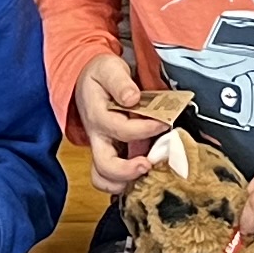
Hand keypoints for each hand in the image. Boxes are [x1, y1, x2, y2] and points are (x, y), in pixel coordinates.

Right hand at [70, 56, 168, 193]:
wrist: (88, 80)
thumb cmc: (100, 75)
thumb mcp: (109, 69)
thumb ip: (119, 82)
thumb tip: (131, 98)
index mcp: (98, 116)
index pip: (122, 129)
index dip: (146, 129)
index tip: (165, 123)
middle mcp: (98, 137)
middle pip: (105, 165)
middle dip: (127, 171)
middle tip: (148, 165)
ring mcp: (102, 148)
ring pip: (104, 177)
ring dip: (125, 182)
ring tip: (147, 175)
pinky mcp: (109, 154)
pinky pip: (109, 178)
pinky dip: (123, 183)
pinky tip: (142, 178)